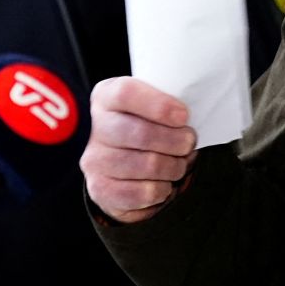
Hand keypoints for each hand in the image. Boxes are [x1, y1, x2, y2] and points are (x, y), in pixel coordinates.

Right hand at [82, 77, 198, 223]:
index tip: (184, 116)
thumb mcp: (152, 107)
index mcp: (106, 97)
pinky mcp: (100, 189)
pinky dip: (162, 190)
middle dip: (175, 141)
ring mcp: (94, 160)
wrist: (121, 169)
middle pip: (140, 133)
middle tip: (188, 142)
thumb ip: (166, 104)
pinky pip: (142, 193)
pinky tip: (163, 184)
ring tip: (179, 164)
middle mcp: (96, 128)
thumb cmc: (146, 129)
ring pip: (147, 165)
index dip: (159, 105)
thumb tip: (190, 116)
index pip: (126, 93)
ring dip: (173, 166)